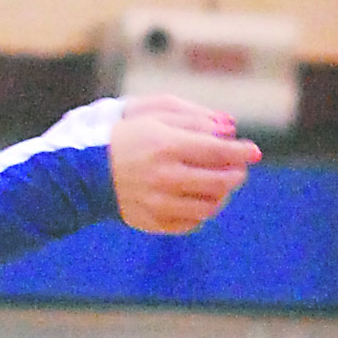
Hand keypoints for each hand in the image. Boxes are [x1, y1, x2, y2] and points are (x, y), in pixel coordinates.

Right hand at [109, 97, 258, 234]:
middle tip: (237, 169)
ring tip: (218, 185)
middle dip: (235, 174)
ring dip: (221, 195)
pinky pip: (190, 223)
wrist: (83, 170)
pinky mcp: (151, 222)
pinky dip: (200, 212)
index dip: (241, 151)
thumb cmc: (125, 135)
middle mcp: (163, 177)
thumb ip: (195, 117)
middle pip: (219, 181)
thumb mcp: (155, 114)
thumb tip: (230, 128)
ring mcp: (157, 203)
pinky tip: (196, 199)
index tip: (254, 152)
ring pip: (208, 206)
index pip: (217, 151)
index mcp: (165, 146)